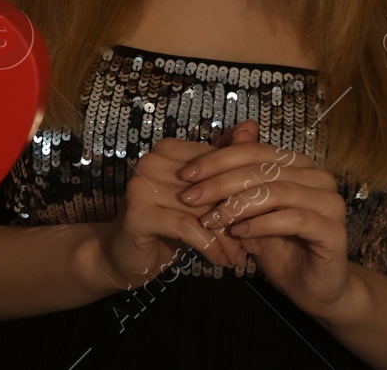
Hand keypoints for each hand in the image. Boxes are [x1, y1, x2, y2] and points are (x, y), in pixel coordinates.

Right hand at [98, 118, 259, 289]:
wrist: (124, 254)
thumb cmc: (166, 223)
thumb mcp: (199, 195)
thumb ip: (222, 163)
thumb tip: (252, 125)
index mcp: (168, 149)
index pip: (217, 165)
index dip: (242, 195)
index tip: (262, 221)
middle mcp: (151, 160)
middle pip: (211, 188)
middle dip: (236, 220)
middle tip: (253, 245)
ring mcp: (140, 184)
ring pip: (201, 210)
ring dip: (225, 238)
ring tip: (238, 258)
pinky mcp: (137, 212)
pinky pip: (186, 227)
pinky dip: (209, 246)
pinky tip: (220, 261)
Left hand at [181, 134, 353, 317]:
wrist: (310, 286)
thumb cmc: (277, 243)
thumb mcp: (248, 207)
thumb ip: (238, 174)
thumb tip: (226, 134)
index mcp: (299, 164)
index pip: (253, 150)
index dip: (217, 160)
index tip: (186, 175)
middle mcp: (319, 177)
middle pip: (262, 169)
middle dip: (220, 183)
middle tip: (190, 198)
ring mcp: (330, 202)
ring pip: (276, 192)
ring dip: (237, 205)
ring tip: (211, 220)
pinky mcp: (334, 230)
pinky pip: (292, 219)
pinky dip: (260, 224)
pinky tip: (238, 234)